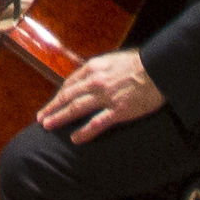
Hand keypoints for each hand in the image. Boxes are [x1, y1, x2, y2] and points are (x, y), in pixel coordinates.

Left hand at [31, 49, 166, 140]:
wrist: (159, 68)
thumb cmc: (141, 62)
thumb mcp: (115, 59)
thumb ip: (101, 68)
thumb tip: (92, 75)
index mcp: (94, 67)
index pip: (70, 83)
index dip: (59, 95)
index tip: (53, 103)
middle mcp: (95, 82)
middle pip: (67, 96)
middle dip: (52, 107)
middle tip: (41, 118)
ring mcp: (106, 97)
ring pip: (75, 108)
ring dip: (59, 117)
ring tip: (47, 126)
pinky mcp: (118, 111)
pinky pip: (96, 124)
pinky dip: (83, 132)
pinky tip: (74, 139)